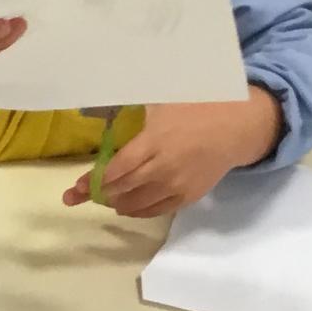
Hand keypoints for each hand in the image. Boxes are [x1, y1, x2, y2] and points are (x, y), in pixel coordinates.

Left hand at [65, 91, 281, 218]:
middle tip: (76, 196)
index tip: (77, 186)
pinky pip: (157, 210)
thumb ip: (134, 109)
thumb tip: (98, 99)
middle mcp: (165, 167)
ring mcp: (177, 184)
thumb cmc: (195, 107)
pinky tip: (126, 207)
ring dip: (116, 203)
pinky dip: (138, 211)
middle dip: (98, 194)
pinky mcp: (188, 196)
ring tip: (104, 198)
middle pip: (124, 188)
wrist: (235, 126)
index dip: (95, 179)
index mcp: (156, 140)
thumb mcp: (162, 100)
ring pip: (138, 204)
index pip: (118, 168)